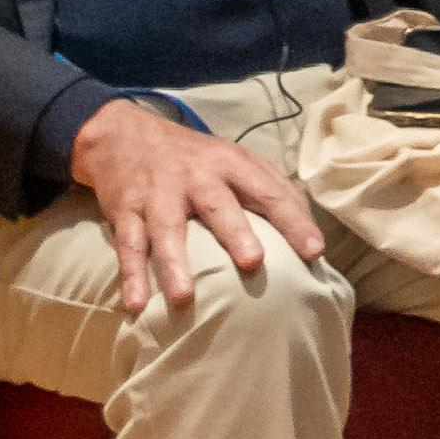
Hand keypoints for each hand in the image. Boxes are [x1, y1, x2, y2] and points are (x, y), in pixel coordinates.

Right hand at [66, 97, 321, 320]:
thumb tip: (310, 227)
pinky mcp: (126, 210)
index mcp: (232, 165)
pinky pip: (128, 244)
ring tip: (185, 297)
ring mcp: (159, 194)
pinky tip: (136, 303)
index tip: (313, 252)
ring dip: (175, 263)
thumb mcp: (236, 161)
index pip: (269, 192)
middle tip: (254, 263)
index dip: (293, 221)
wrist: (126, 135)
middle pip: (219, 205)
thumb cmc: (197, 159)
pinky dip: (131, 274)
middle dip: (237, 234)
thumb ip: (272, 189)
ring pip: (167, 228)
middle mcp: (197, 177)